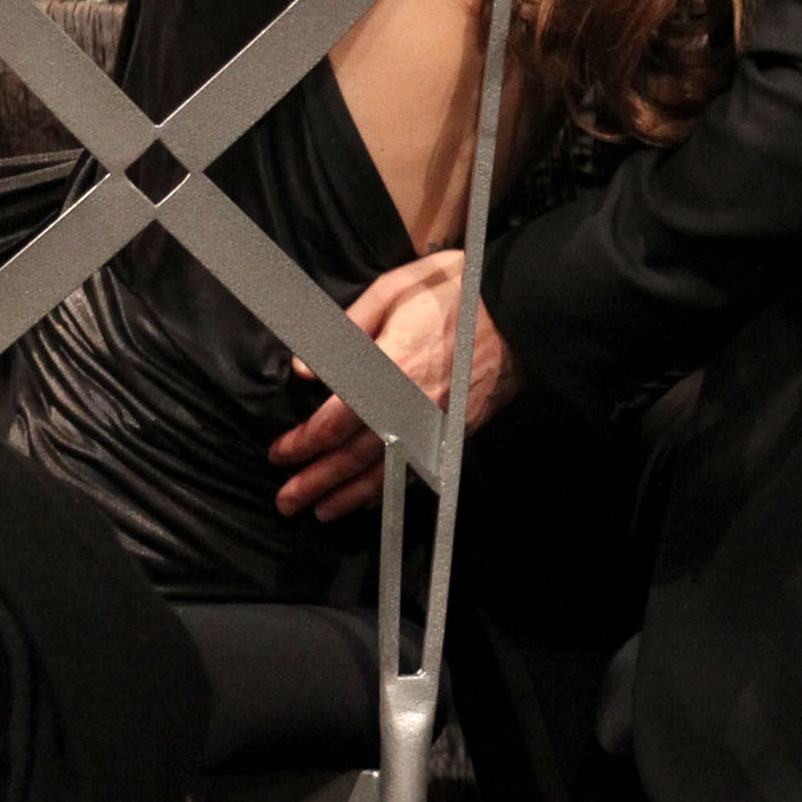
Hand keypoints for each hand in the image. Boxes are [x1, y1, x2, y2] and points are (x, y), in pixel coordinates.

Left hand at [270, 249, 518, 520]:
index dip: (302, 442)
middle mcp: (408, 407)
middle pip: (353, 456)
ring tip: (319, 511)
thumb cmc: (456, 291)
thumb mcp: (394, 290)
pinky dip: (391, 489)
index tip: (278, 453)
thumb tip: (306, 370)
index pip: (334, 420)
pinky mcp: (456, 433)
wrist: (522, 311)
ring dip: (348, 495)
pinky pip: (417, 470)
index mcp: (388, 369)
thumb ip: (348, 328)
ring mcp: (435, 425)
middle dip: (316, 481)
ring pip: (385, 471)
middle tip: (286, 501)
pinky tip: (372, 499)